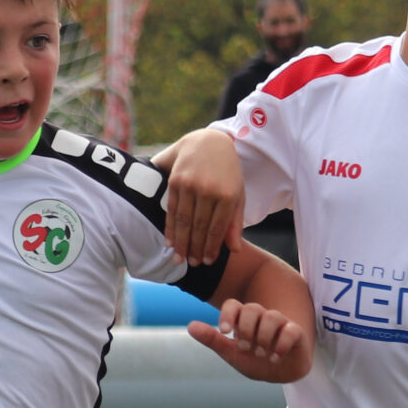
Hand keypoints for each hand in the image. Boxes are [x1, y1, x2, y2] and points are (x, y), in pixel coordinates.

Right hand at [156, 130, 244, 263]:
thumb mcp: (238, 194)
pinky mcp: (175, 181)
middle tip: (192, 265)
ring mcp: (190, 185)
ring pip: (184, 220)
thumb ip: (235, 223)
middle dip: (195, 249)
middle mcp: (208, 190)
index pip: (217, 228)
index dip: (211, 248)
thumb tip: (234, 250)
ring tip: (179, 259)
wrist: (208, 142)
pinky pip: (172, 209)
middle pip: (199, 227)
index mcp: (228, 195)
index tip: (206, 262)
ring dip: (181, 242)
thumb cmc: (227, 172)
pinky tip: (170, 241)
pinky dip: (171, 227)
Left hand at [187, 298, 310, 382]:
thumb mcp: (232, 353)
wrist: (281, 373)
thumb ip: (213, 340)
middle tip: (246, 348)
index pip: (233, 305)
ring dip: (264, 337)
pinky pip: (290, 330)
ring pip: (271, 316)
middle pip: (252, 308)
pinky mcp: (296, 332)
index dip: (227, 315)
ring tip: (262, 354)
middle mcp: (261, 317)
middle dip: (246, 330)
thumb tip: (190, 326)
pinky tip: (275, 357)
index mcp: (243, 320)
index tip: (225, 332)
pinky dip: (281, 344)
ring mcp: (280, 323)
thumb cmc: (255, 360)